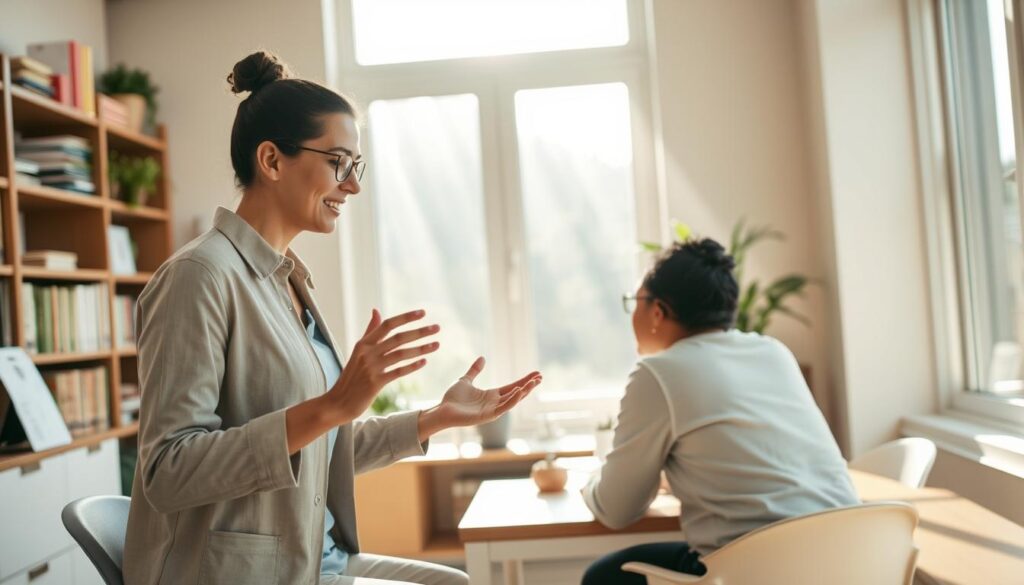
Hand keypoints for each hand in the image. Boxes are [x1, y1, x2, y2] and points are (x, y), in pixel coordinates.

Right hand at [323, 309, 439, 422]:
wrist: (337, 403)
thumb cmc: (351, 376)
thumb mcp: (358, 351)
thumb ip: (369, 331)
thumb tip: (376, 310)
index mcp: (363, 343)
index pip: (387, 325)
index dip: (406, 317)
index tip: (423, 312)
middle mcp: (367, 353)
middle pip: (398, 338)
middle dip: (419, 332)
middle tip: (437, 328)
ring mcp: (371, 368)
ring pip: (401, 354)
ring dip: (421, 348)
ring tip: (436, 344)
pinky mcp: (375, 383)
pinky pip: (398, 371)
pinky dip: (412, 366)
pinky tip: (424, 362)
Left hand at [427, 357, 541, 431]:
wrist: (442, 410)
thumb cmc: (452, 398)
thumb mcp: (465, 380)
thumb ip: (475, 370)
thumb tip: (482, 357)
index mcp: (491, 395)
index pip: (512, 386)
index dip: (524, 381)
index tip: (536, 374)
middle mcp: (495, 403)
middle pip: (516, 393)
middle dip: (529, 385)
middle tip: (540, 377)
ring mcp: (492, 410)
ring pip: (513, 400)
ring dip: (524, 392)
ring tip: (534, 383)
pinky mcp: (488, 416)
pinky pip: (503, 408)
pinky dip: (512, 400)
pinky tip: (518, 391)